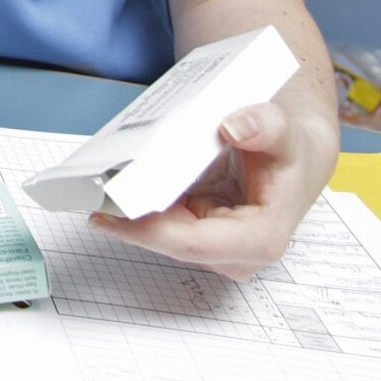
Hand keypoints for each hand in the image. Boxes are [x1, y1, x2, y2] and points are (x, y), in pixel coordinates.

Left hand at [89, 99, 333, 279]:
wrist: (291, 156)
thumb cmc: (289, 151)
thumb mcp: (285, 133)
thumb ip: (266, 127)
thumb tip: (235, 126)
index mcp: (259, 239)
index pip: (192, 244)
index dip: (147, 232)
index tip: (109, 214)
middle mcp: (234, 253)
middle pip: (168, 240)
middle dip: (128, 219)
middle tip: (89, 192)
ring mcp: (213, 247)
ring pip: (160, 232)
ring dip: (128, 213)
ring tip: (93, 186)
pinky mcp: (197, 233)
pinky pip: (160, 221)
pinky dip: (137, 204)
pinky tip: (113, 185)